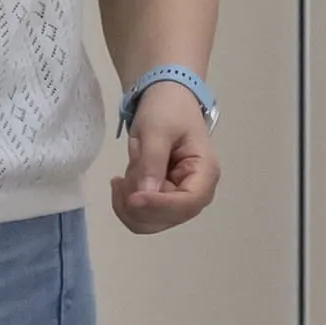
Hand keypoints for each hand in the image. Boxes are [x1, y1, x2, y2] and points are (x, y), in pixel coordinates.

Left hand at [113, 80, 220, 232]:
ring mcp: (179, 200)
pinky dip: (125, 204)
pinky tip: (121, 184)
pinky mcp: (163, 201)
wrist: (166, 102)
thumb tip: (145, 195)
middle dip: (138, 204)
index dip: (159, 206)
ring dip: (128, 205)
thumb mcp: (156, 130)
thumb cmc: (167, 110)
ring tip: (121, 178)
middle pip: (167, 218)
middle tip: (120, 179)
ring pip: (150, 222)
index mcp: (205, 172)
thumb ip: (152, 161)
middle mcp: (196, 192)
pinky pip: (141, 215)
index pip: (187, 203)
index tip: (132, 198)